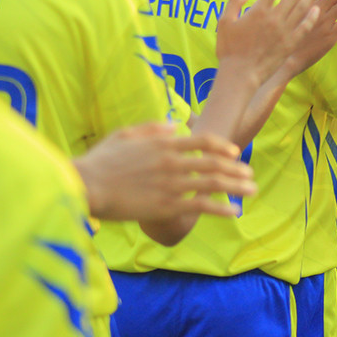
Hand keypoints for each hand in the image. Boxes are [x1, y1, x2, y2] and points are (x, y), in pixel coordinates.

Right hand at [74, 123, 256, 221]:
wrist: (85, 184)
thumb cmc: (99, 161)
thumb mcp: (124, 135)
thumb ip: (151, 129)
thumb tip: (171, 125)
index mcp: (164, 144)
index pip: (203, 141)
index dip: (223, 146)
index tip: (235, 151)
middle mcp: (172, 161)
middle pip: (214, 162)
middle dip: (236, 167)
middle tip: (250, 173)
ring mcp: (171, 183)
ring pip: (213, 182)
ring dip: (236, 186)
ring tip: (251, 189)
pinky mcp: (167, 205)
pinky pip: (201, 206)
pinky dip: (221, 208)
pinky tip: (234, 212)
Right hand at [215, 0, 321, 84]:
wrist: (241, 74)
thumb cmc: (229, 49)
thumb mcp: (225, 22)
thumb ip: (234, 3)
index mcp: (258, 10)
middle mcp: (274, 18)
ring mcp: (284, 31)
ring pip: (302, 9)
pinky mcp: (290, 44)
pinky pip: (304, 27)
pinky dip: (311, 17)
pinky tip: (317, 9)